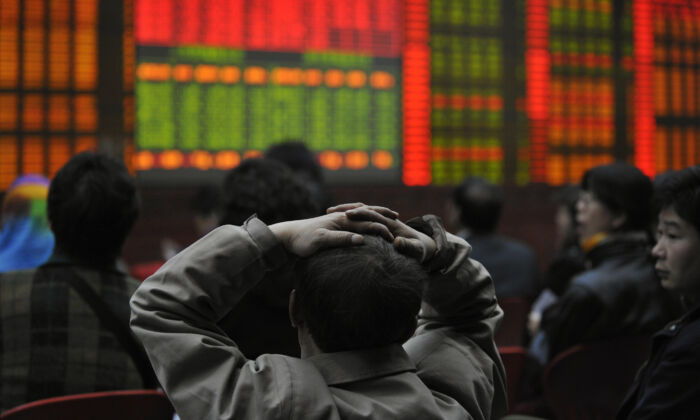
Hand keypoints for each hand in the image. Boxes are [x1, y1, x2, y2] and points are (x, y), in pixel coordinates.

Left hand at [269, 211, 393, 256]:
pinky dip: (366, 223)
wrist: (287, 237)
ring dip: (377, 217)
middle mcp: (342, 218)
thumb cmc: (303, 241)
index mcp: (342, 221)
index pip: (368, 224)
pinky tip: (368, 230)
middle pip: (369, 216)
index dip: (383, 231)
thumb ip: (341, 239)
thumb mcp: (321, 242)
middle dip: (384, 218)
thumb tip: (362, 240)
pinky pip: (355, 223)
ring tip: (389, 221)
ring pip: (363, 217)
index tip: (395, 240)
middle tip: (400, 224)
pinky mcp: (335, 228)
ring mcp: (339, 222)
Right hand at [329, 204, 436, 262]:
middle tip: (330, 209)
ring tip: (330, 212)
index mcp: (392, 224)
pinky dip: (351, 219)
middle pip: (365, 210)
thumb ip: (408, 247)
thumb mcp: (416, 250)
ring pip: (362, 213)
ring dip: (348, 211)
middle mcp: (386, 220)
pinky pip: (363, 221)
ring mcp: (382, 223)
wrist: (428, 247)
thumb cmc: (422, 250)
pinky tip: (339, 224)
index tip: (346, 214)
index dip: (360, 213)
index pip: (373, 214)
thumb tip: (397, 242)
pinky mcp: (380, 228)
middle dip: (348, 208)